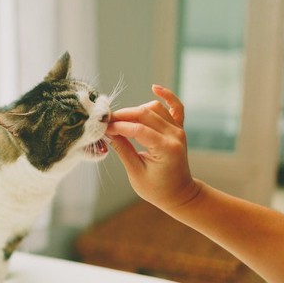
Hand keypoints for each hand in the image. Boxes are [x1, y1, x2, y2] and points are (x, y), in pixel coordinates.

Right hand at [106, 85, 201, 212]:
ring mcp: (178, 130)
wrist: (180, 195)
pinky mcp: (179, 128)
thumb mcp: (135, 172)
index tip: (103, 128)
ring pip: (155, 108)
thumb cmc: (157, 189)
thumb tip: (108, 131)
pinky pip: (175, 107)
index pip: (138, 129)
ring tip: (120, 120)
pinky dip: (167, 95)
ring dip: (136, 110)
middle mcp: (175, 136)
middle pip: (145, 114)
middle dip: (123, 115)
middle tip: (106, 122)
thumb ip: (122, 149)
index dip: (118, 126)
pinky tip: (154, 88)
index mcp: (166, 149)